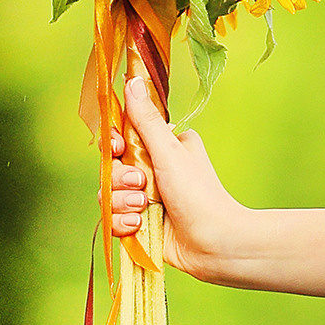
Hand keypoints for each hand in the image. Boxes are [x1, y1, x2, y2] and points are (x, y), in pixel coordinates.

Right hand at [108, 67, 246, 280]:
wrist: (214, 244)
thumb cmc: (199, 194)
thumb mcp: (169, 152)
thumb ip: (146, 120)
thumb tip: (132, 80)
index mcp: (163, 147)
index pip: (122, 138)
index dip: (114, 145)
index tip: (118, 148)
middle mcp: (153, 170)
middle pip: (111, 168)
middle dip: (120, 179)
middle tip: (141, 184)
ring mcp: (146, 198)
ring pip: (109, 194)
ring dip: (122, 203)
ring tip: (143, 208)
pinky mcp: (141, 224)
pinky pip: (114, 219)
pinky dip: (123, 223)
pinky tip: (139, 227)